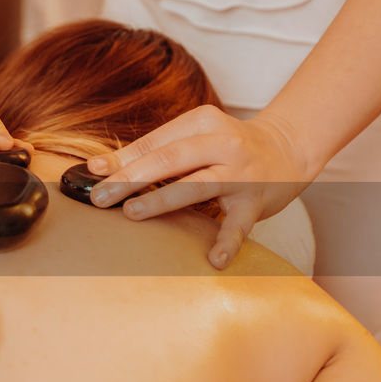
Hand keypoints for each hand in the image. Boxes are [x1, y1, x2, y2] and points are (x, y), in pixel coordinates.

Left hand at [86, 106, 314, 268]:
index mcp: (201, 122)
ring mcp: (241, 172)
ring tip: (133, 212)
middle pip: (170, 159)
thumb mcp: (192, 139)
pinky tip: (213, 259)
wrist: (288, 149)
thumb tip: (96, 166)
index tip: (92, 175)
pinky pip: (240, 224)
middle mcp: (222, 143)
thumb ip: (148, 151)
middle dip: (131, 178)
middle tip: (100, 197)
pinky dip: (227, 242)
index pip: (155, 142)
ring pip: (197, 185)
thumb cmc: (227, 147)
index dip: (122, 159)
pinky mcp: (256, 201)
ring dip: (162, 199)